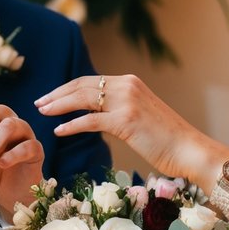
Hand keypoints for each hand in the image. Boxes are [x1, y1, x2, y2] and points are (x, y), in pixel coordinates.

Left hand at [36, 74, 227, 184]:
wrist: (189, 149)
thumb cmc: (166, 138)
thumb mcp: (140, 115)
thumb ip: (119, 109)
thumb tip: (97, 113)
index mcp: (129, 82)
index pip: (89, 80)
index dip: (66, 88)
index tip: (49, 97)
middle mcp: (127, 86)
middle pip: (81, 85)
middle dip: (57, 94)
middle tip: (39, 103)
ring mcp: (126, 102)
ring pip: (83, 99)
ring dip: (59, 106)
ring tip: (43, 113)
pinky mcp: (126, 121)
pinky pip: (91, 120)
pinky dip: (72, 125)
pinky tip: (59, 131)